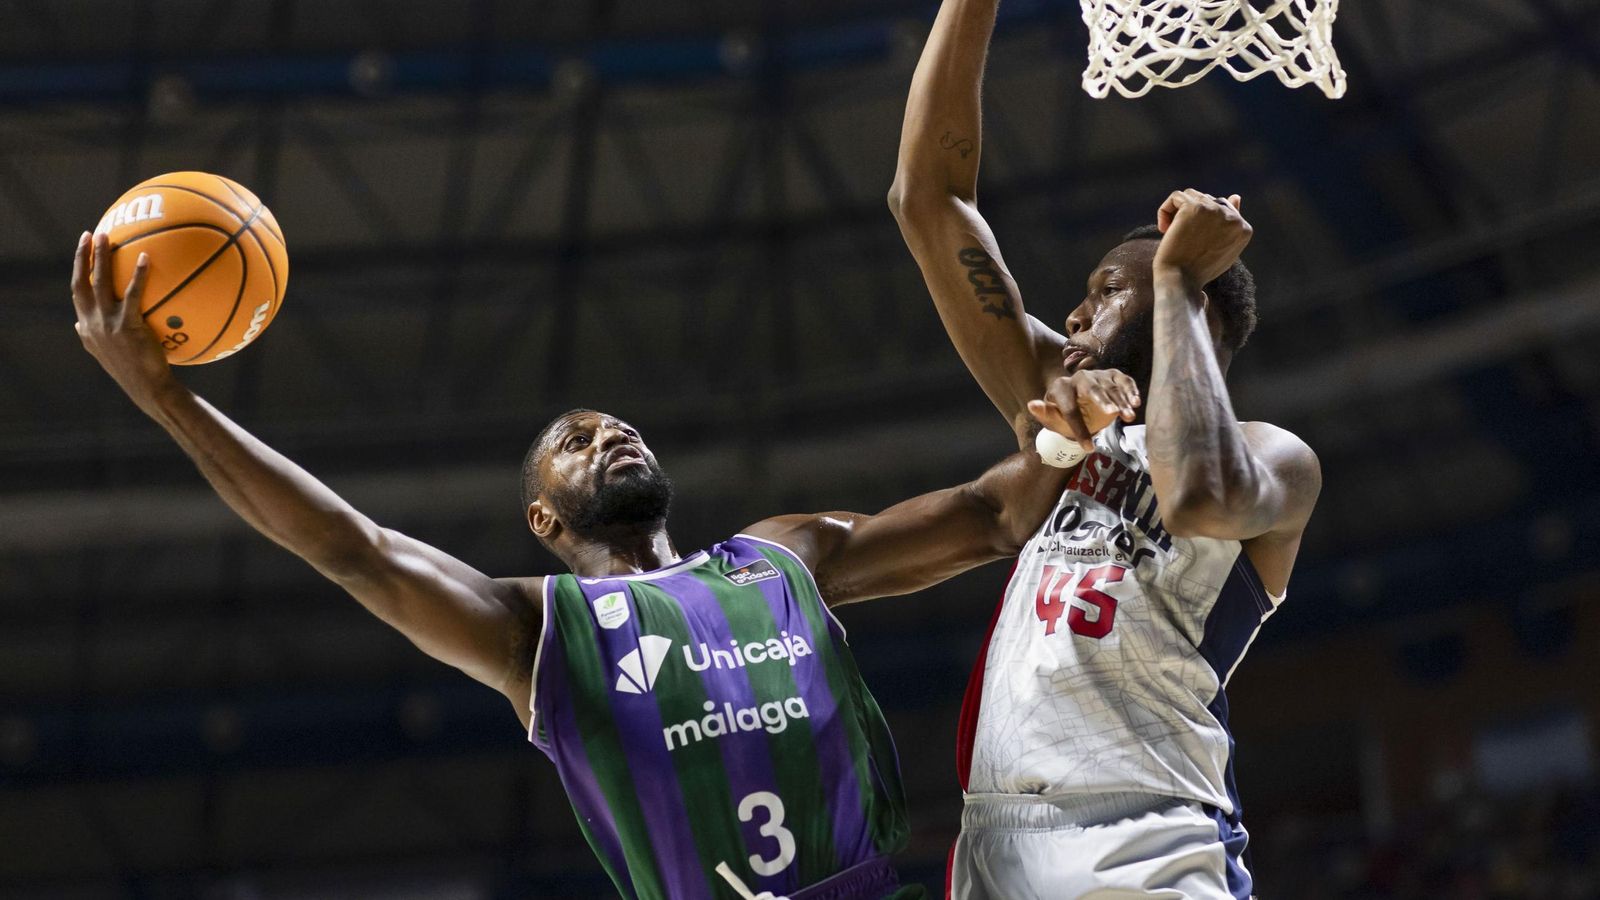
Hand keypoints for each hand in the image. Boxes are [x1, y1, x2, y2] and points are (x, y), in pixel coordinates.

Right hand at [72, 232, 175, 406]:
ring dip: (101, 257)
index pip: (77, 292)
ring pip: (100, 283)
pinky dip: (138, 274)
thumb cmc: (133, 370)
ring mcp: (108, 324)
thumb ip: (90, 336)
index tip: (82, 249)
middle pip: (81, 282)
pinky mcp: (127, 326)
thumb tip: (78, 323)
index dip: (77, 269)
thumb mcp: (104, 353)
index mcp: (86, 327)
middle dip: (83, 256)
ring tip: (107, 236)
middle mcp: (91, 323)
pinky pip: (133, 294)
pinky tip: (146, 258)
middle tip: (90, 233)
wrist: (148, 388)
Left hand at [1027, 369, 1139, 451]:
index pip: (1070, 408)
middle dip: (1102, 400)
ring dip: (1121, 401)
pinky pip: (1123, 380)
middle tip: (1112, 413)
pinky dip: (1131, 390)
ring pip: (1110, 386)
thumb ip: (1043, 413)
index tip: (1088, 447)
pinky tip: (1136, 402)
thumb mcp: (1052, 419)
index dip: (1079, 428)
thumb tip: (1031, 404)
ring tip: (1129, 416)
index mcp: (1061, 388)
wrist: (1078, 408)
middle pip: (1092, 389)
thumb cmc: (1063, 417)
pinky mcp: (1112, 375)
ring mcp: (1097, 375)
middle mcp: (1080, 378)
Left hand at [1152, 190, 1251, 289]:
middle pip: (1209, 201)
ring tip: (1171, 231)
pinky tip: (1164, 229)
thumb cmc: (1198, 271)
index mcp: (1244, 229)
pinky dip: (1165, 210)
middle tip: (1182, 239)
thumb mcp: (1221, 250)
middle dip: (1192, 217)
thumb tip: (1236, 196)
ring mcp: (1215, 211)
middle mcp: (1234, 218)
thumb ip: (1230, 226)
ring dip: (1178, 212)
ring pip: (1192, 196)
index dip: (1204, 223)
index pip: (1224, 210)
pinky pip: (1176, 197)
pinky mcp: (1195, 207)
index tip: (1194, 240)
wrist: (1181, 282)